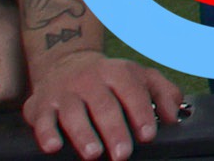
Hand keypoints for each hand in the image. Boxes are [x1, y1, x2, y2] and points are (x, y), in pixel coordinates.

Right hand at [18, 50, 180, 159]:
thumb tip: (173, 117)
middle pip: (104, 106)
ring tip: (94, 154)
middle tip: (123, 155)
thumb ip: (164, 93)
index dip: (141, 114)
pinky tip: (54, 146)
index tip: (147, 135)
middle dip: (114, 131)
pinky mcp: (40, 106)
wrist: (66, 63)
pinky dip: (46, 133)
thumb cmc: (110, 78)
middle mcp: (90, 80)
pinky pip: (43, 120)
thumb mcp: (141, 77)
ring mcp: (64, 93)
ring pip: (73, 113)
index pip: (132, 92)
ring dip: (84, 134)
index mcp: (118, 72)